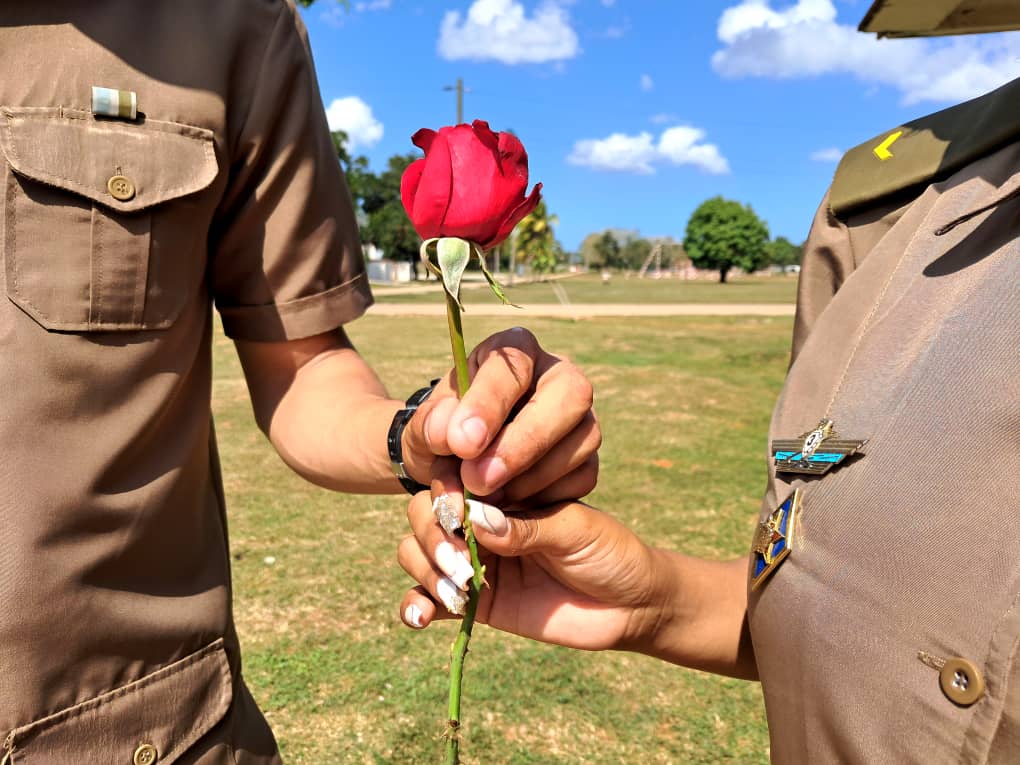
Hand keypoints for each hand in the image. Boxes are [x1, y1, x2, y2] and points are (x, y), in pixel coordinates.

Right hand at [396, 487, 660, 651]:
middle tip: (460, 563)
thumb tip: (475, 519)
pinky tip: (420, 618)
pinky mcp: (475, 602)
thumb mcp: (575, 529)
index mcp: (506, 488)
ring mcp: (475, 560)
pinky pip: (430, 601)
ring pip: (417, 552)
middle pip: (425, 513)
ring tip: (456, 593)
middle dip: (432, 536)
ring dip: (424, 570)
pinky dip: (415, 606)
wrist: (632, 606)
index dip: (447, 493)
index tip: (458, 512)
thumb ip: (527, 527)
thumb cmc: (610, 553)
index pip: (457, 479)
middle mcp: (482, 520)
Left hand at [401, 327, 599, 504]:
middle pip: (570, 395)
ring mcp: (582, 415)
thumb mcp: (426, 426)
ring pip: (582, 439)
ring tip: (483, 494)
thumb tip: (446, 432)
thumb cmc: (445, 433)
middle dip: (523, 443)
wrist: (457, 463)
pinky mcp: (587, 455)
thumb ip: (431, 425)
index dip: (489, 403)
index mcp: (516, 350)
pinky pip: (582, 476)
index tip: (460, 442)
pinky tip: (508, 501)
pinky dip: (544, 496)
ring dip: (530, 477)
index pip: (513, 364)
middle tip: (477, 479)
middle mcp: (560, 374)